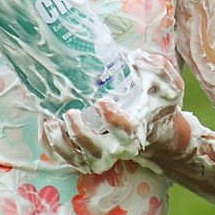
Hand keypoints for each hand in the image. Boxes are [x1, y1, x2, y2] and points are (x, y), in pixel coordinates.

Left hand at [42, 49, 184, 173]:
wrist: (153, 132)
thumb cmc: (157, 105)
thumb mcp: (169, 86)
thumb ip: (158, 68)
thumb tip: (135, 56)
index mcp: (136, 131)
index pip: (126, 131)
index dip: (113, 119)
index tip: (102, 101)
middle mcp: (116, 148)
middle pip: (96, 152)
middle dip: (80, 134)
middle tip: (71, 112)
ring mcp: (98, 155)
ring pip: (75, 158)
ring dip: (60, 143)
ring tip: (51, 121)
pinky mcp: (83, 155)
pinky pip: (62, 156)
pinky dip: (50, 143)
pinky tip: (45, 124)